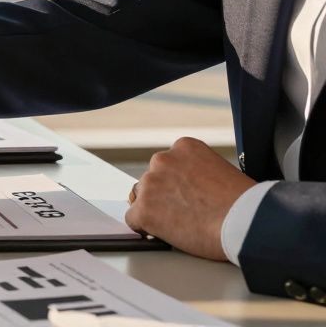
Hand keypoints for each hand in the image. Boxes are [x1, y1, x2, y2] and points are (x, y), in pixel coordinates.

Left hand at [124, 137, 254, 260]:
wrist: (247, 222)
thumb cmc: (244, 204)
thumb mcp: (221, 171)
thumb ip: (196, 173)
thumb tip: (185, 189)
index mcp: (184, 147)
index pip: (166, 165)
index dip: (176, 185)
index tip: (188, 197)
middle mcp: (163, 160)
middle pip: (151, 180)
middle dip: (163, 196)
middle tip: (184, 214)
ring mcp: (151, 184)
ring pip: (140, 198)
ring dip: (154, 210)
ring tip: (180, 225)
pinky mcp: (144, 209)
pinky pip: (133, 220)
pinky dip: (145, 228)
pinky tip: (164, 233)